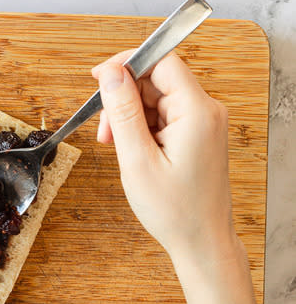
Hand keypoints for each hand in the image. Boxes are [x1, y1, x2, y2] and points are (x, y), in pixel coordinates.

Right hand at [92, 50, 240, 271]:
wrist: (201, 242)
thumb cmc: (175, 210)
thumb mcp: (137, 159)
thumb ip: (122, 112)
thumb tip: (109, 74)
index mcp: (196, 112)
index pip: (162, 61)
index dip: (126, 63)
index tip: (98, 78)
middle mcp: (205, 111)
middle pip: (156, 79)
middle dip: (123, 98)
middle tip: (104, 131)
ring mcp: (202, 123)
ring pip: (155, 98)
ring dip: (129, 115)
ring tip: (116, 146)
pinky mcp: (196, 134)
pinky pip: (162, 116)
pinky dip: (140, 128)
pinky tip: (130, 150)